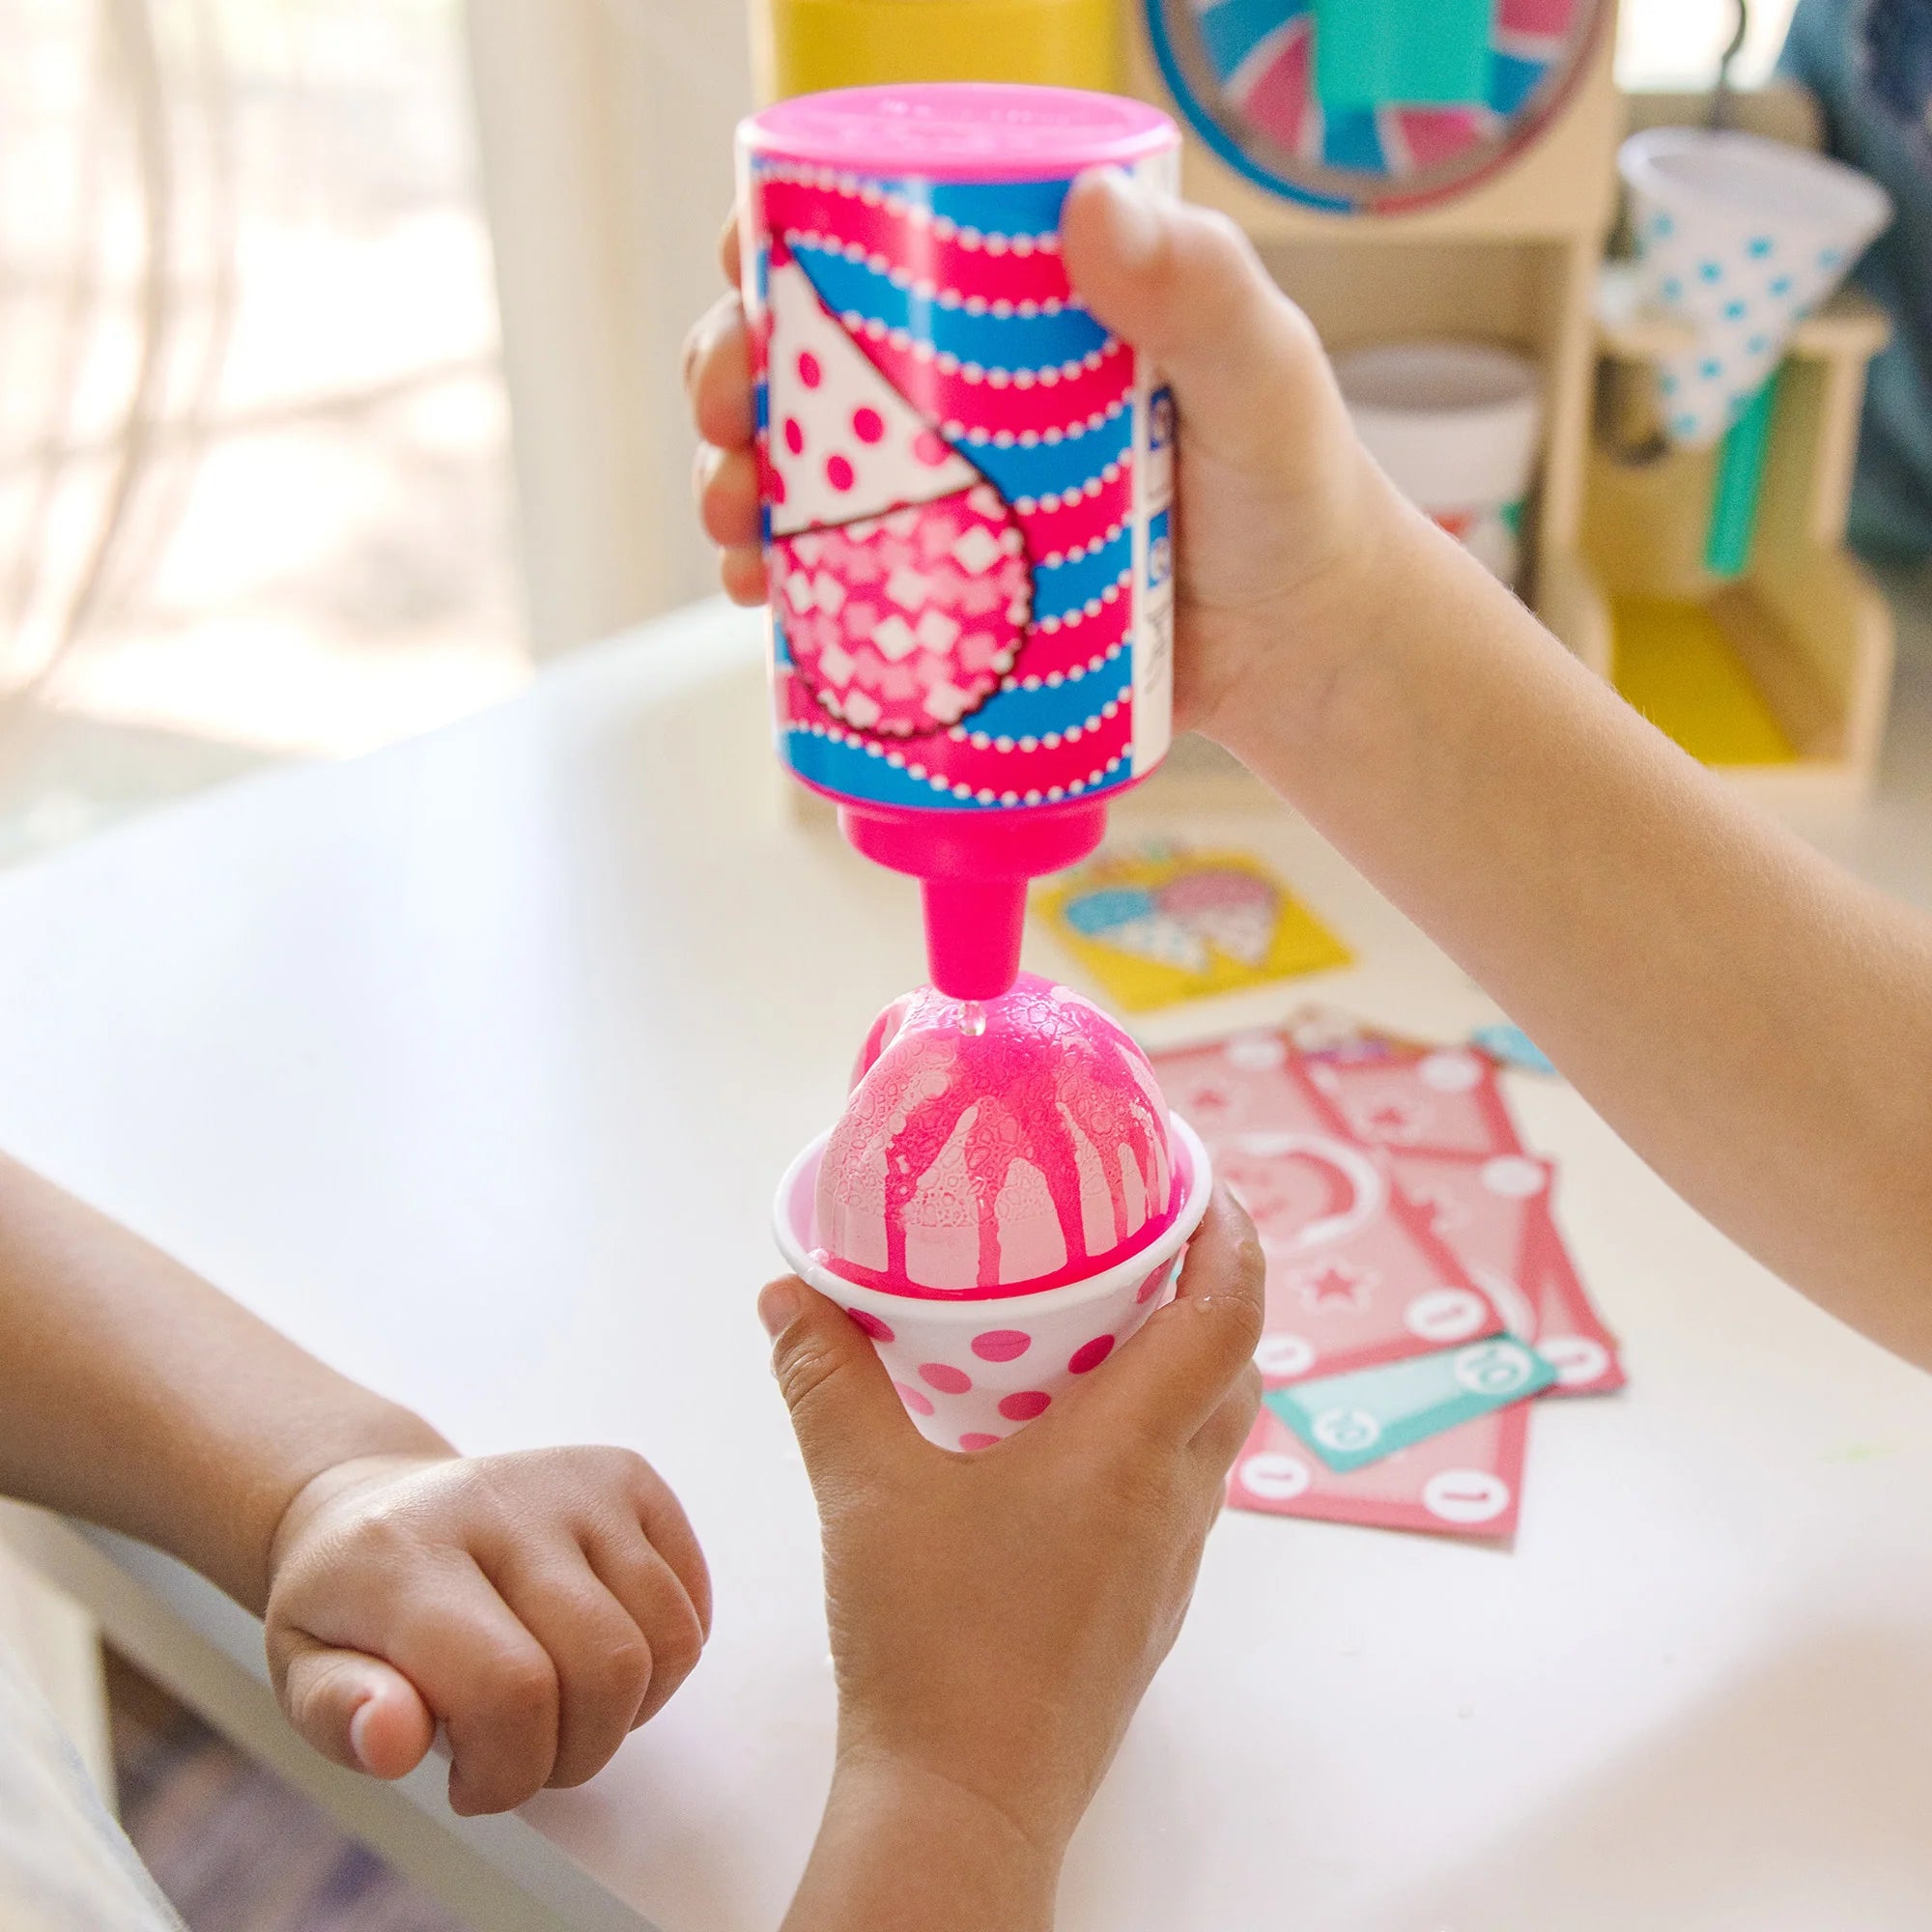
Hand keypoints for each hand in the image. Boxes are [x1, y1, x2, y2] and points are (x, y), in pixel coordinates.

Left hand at [263, 1447, 711, 1814]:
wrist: (372, 1504)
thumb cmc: (346, 1611)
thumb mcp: (303, 1674)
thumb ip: (340, 1714)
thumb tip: (393, 1738)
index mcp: (402, 1554)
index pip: (510, 1687)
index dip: (510, 1771)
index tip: (472, 1786)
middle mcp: (498, 1497)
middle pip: (605, 1666)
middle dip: (575, 1754)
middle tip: (522, 1757)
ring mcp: (572, 1481)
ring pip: (665, 1639)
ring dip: (625, 1714)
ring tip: (562, 1711)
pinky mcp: (625, 1476)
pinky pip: (689, 1601)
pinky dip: (662, 1663)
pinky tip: (596, 1659)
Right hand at [682, 174, 1394, 741]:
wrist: (1306, 651)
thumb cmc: (1294, 495)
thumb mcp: (1258, 378)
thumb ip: (1204, 292)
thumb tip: (1089, 208)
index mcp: (1022, 304)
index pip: (877, 243)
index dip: (781, 243)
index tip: (745, 267)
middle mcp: (969, 388)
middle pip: (811, 356)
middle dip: (729, 375)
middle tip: (726, 422)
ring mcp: (953, 491)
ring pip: (806, 467)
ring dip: (736, 485)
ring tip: (736, 533)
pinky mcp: (951, 587)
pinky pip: (839, 574)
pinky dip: (783, 582)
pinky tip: (762, 600)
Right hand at [760, 1190, 1262, 1926]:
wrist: (964, 1805)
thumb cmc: (930, 1646)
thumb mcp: (864, 1492)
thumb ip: (826, 1381)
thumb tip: (789, 1296)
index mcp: (1130, 1451)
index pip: (1229, 1311)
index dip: (1231, 1230)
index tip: (1198, 1177)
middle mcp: (1173, 1500)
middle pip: (1236, 1365)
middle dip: (1207, 1285)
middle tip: (1138, 1235)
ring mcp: (1169, 1562)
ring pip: (1211, 1433)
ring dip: (1183, 1362)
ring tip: (1101, 1322)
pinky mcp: (1145, 1607)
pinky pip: (1176, 1490)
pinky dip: (1151, 1433)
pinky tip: (1065, 1438)